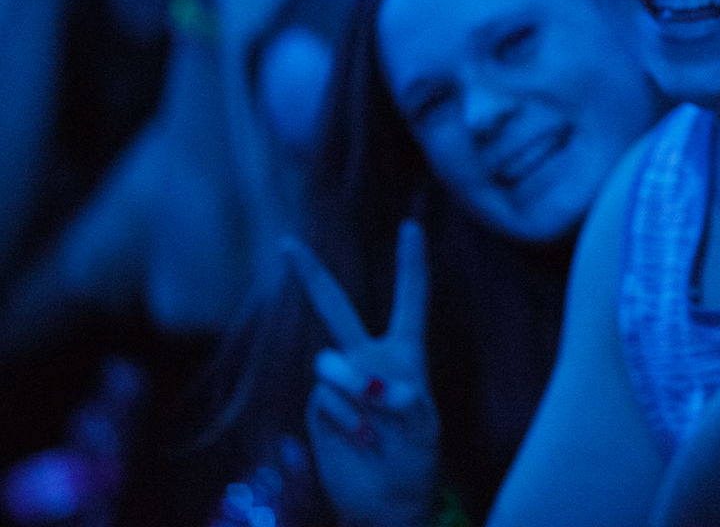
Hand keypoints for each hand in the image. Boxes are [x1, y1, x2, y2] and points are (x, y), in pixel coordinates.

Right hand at [284, 220, 439, 526]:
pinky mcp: (320, 408)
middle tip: (287, 244)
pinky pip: (326, 399)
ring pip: (334, 366)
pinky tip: (362, 440)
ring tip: (377, 430)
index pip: (410, 300)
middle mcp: (368, 361)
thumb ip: (405, 400)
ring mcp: (340, 383)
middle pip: (337, 309)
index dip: (410, 263)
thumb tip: (374, 384)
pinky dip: (347, 419)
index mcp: (406, 354)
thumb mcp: (425, 429)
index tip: (410, 226)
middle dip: (311, 276)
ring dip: (356, 394)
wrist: (384, 502)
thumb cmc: (415, 462)